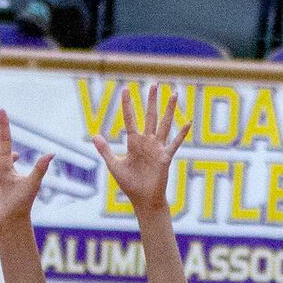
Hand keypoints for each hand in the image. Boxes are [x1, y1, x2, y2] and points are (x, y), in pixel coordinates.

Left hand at [91, 87, 189, 213]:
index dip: (127, 104)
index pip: (130, 119)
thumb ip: (105, 150)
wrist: (143, 199)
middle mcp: (147, 142)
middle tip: (154, 83)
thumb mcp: (114, 165)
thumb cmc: (129, 184)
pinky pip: (175, 143)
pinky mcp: (165, 157)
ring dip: (169, 110)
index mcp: (134, 143)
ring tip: (174, 94)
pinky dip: (181, 134)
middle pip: (149, 116)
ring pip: (164, 124)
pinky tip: (188, 122)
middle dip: (151, 100)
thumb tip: (94, 135)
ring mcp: (157, 148)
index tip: (125, 89)